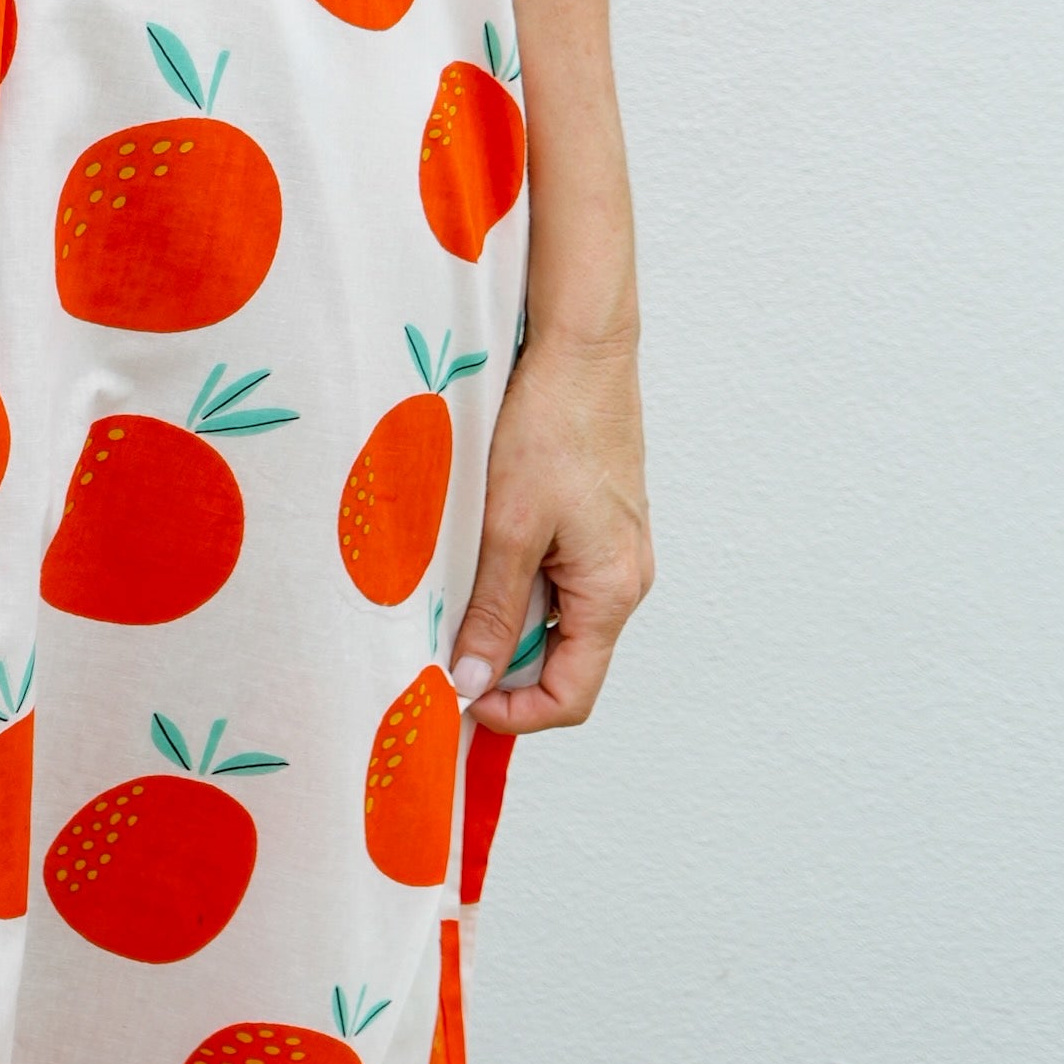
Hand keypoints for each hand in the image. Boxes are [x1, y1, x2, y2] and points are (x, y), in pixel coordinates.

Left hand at [453, 322, 650, 737]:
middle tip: (439, 643)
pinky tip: (477, 553)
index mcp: (612, 591)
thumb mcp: (508, 526)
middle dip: (499, 665)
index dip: (512, 714)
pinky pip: (556, 581)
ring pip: (554, 620)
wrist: (582, 349)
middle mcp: (624, 581)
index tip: (455, 699)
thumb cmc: (552, 426)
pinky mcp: (598, 527)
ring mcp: (614, 554)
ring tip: (452, 590)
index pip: (571, 696)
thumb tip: (470, 685)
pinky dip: (514, 583)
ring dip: (502, 619)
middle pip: (561, 662)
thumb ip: (490, 612)